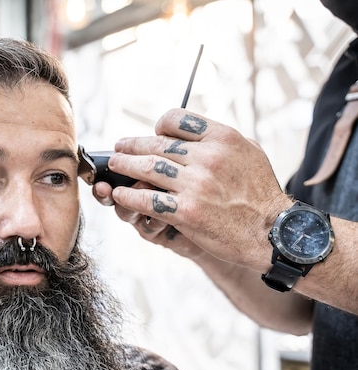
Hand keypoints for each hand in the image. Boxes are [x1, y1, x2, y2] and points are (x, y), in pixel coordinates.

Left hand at [95, 108, 293, 271]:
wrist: (273, 231)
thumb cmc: (260, 191)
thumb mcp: (248, 150)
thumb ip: (217, 138)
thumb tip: (187, 131)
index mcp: (222, 138)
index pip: (176, 120)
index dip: (158, 126)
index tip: (152, 134)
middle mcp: (207, 157)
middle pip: (156, 144)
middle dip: (132, 146)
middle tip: (118, 148)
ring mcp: (195, 185)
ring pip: (147, 169)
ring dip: (125, 166)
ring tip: (114, 165)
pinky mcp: (186, 212)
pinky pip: (147, 200)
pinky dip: (128, 197)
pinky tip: (119, 195)